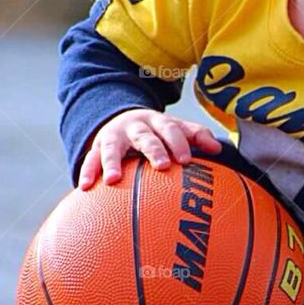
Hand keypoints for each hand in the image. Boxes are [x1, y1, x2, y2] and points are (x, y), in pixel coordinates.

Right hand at [78, 108, 222, 188]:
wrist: (122, 118)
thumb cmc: (157, 131)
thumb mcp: (174, 128)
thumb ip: (196, 136)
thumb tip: (218, 149)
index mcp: (157, 122)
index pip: (171, 129)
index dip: (179, 143)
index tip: (186, 160)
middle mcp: (135, 127)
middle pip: (146, 137)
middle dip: (154, 150)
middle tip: (162, 166)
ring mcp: (114, 136)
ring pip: (112, 148)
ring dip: (111, 162)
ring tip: (113, 180)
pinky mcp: (96, 147)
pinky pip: (90, 159)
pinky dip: (87, 172)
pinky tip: (85, 187)